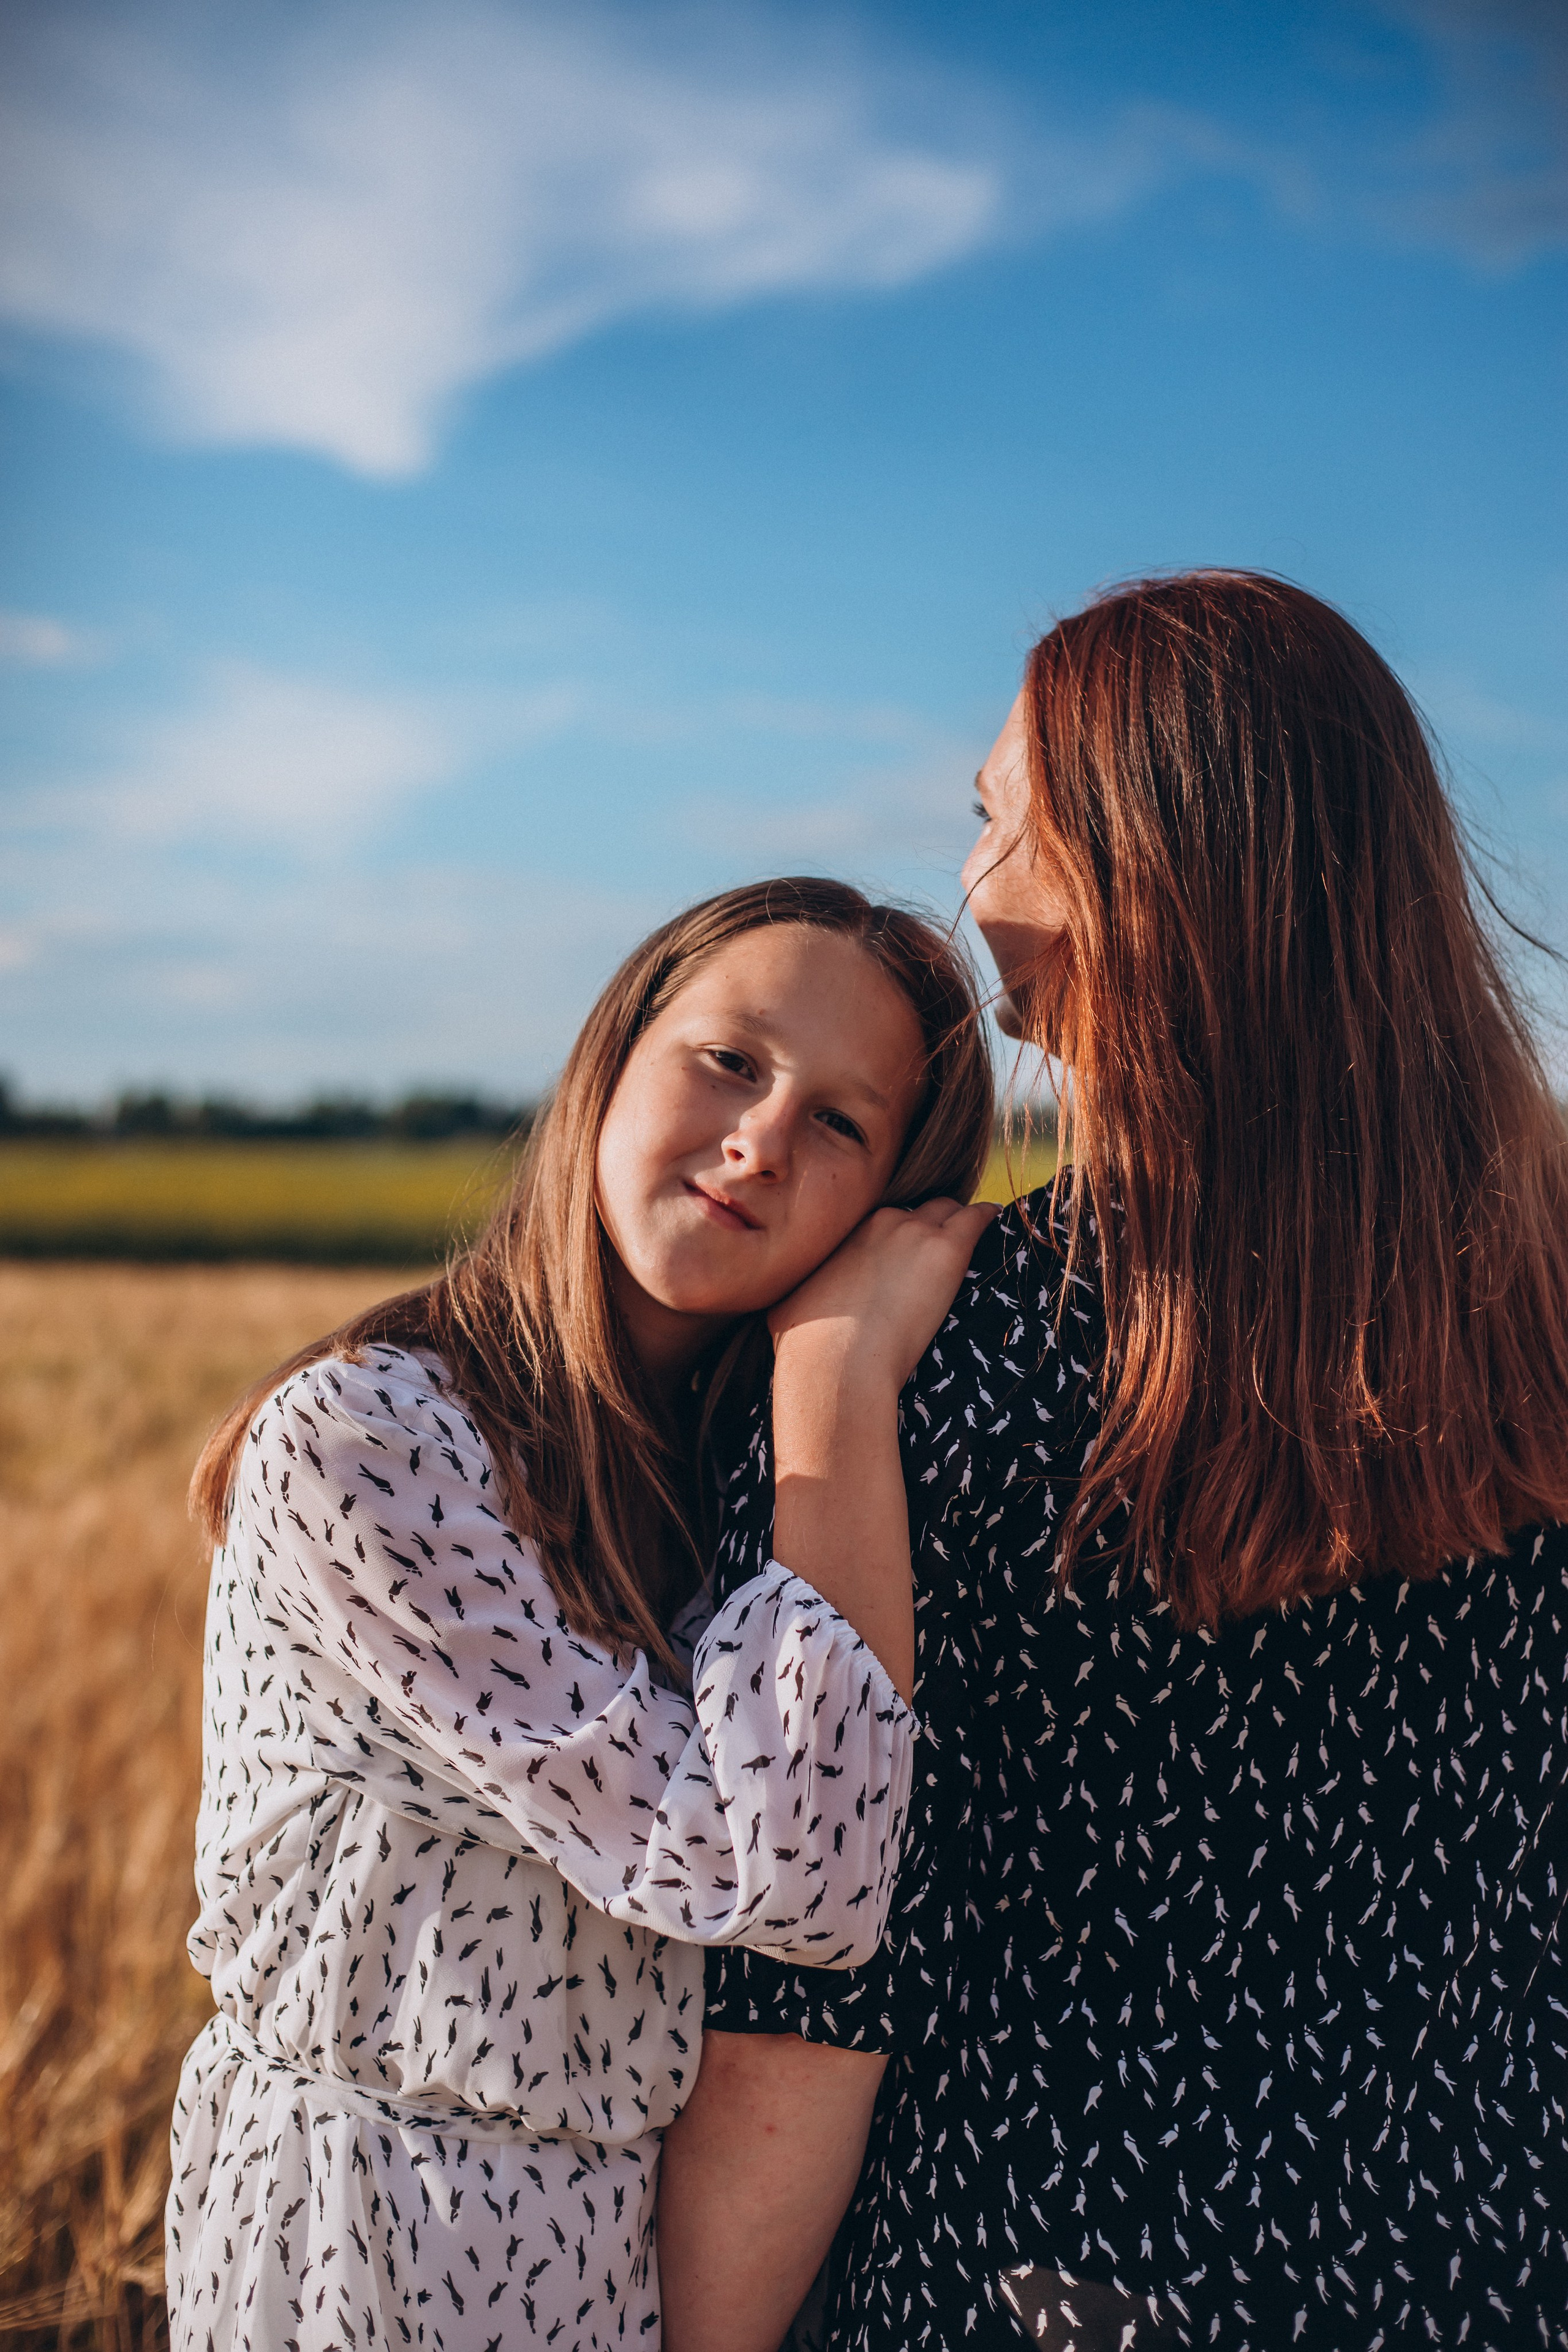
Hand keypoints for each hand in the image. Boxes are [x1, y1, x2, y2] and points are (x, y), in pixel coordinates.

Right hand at [768, 1196, 996, 1395]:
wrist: (834, 1363)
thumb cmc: (806, 1347)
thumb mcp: (787, 1307)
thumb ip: (801, 1294)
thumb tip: (795, 1305)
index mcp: (846, 1233)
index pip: (883, 1221)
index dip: (896, 1239)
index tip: (904, 1258)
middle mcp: (880, 1222)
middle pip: (916, 1211)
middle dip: (928, 1227)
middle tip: (938, 1254)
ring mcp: (915, 1232)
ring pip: (947, 1210)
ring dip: (958, 1224)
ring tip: (973, 1238)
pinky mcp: (946, 1249)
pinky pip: (976, 1218)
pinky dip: (986, 1220)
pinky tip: (996, 1224)